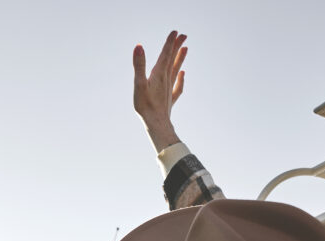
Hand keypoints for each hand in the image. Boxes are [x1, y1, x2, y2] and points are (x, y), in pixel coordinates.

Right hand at [133, 30, 186, 150]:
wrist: (156, 124)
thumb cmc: (145, 105)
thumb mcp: (139, 84)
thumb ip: (139, 65)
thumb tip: (139, 46)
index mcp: (159, 74)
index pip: (165, 54)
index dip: (170, 42)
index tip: (175, 32)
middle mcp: (166, 79)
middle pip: (172, 60)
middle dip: (177, 47)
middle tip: (183, 35)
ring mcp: (169, 89)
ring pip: (176, 70)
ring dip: (180, 59)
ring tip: (185, 49)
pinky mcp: (169, 99)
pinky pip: (177, 86)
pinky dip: (181, 79)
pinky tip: (183, 74)